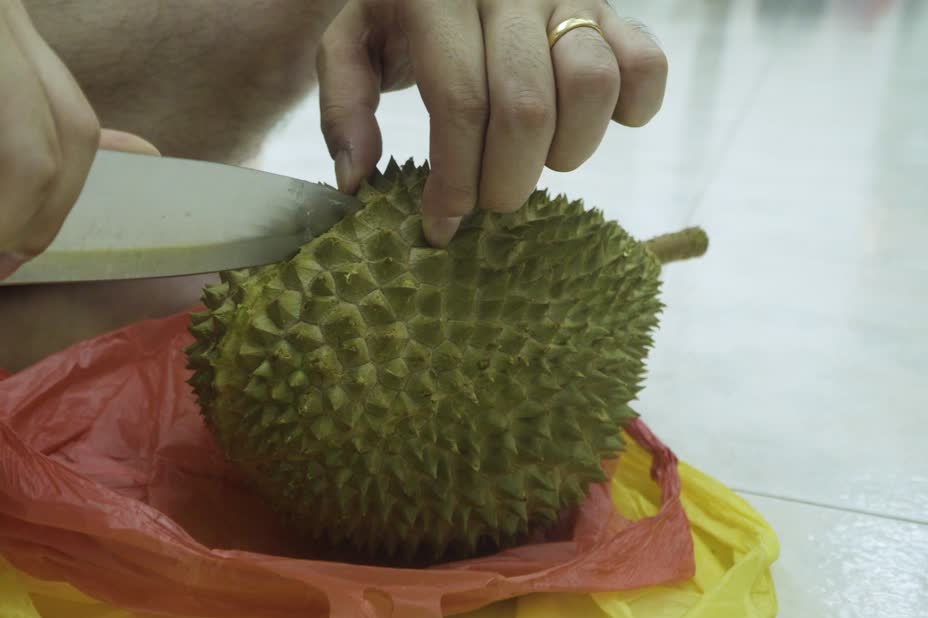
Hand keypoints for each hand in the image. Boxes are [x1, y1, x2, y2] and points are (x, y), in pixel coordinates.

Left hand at [317, 0, 667, 245]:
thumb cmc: (399, 15)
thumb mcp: (351, 45)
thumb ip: (344, 107)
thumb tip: (358, 180)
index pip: (461, 102)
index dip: (455, 177)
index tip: (441, 224)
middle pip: (527, 108)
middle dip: (505, 181)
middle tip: (486, 202)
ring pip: (592, 86)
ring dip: (566, 150)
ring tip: (534, 161)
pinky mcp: (612, 9)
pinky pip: (646, 66)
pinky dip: (630, 111)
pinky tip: (586, 128)